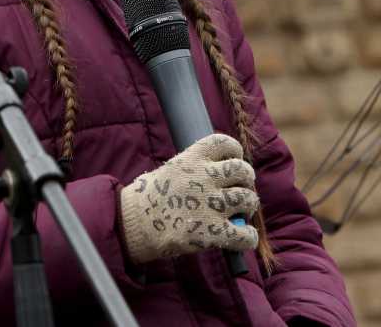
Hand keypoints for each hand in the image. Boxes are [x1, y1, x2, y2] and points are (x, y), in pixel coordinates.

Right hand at [119, 133, 259, 263]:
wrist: (131, 225)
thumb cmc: (149, 198)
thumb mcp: (170, 169)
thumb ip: (196, 168)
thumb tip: (224, 176)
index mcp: (191, 159)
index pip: (225, 143)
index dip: (235, 151)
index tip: (234, 159)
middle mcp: (203, 178)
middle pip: (242, 170)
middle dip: (246, 179)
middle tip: (240, 189)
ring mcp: (209, 205)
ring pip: (248, 199)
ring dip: (248, 206)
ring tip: (240, 211)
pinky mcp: (212, 232)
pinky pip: (245, 234)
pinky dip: (248, 237)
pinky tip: (242, 236)